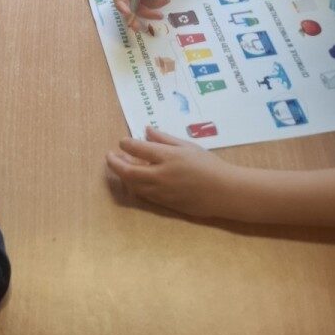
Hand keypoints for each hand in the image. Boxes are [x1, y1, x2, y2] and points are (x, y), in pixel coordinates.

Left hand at [106, 128, 236, 218]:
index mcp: (168, 157)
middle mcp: (161, 175)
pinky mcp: (165, 204)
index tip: (122, 141)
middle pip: (128, 171)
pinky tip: (135, 179)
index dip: (125, 144)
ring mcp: (161, 192)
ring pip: (133, 185)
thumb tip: (146, 129)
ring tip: (120, 166)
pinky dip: (135, 185)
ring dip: (123, 175)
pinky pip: (144, 195)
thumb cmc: (208, 165)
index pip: (137, 148)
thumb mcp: (187, 146)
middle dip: (114, 162)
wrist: (225, 192)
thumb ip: (164, 138)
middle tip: (110, 156)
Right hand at [112, 0, 177, 29]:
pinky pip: (145, 5)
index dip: (120, 2)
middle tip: (138, 27)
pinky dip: (154, 7)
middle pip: (124, 2)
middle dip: (131, 15)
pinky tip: (165, 1)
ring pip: (135, 7)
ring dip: (146, 13)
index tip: (128, 13)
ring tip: (160, 15)